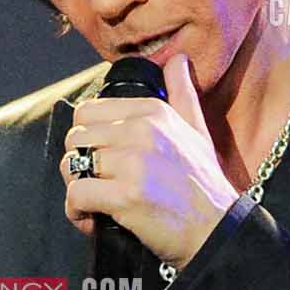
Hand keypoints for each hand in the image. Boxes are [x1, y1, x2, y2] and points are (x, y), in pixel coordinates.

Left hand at [63, 53, 236, 270]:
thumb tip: (178, 60)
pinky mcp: (126, 195)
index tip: (103, 161)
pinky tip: (94, 220)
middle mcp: (142, 131)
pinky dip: (77, 212)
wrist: (217, 229)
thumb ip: (182, 93)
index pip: (88, 112)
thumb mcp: (197, 131)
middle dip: (79, 163)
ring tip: (96, 204)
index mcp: (153, 111)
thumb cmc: (203, 185)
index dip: (88, 139)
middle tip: (97, 184)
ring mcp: (133, 163)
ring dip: (77, 189)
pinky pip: (76, 194)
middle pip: (75, 138)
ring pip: (72, 165)